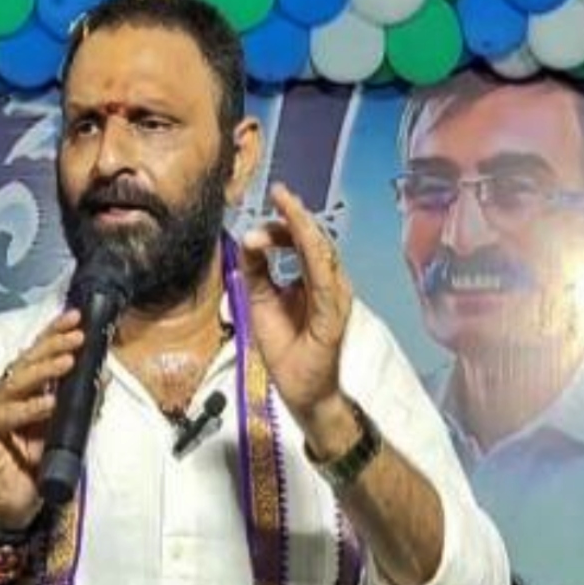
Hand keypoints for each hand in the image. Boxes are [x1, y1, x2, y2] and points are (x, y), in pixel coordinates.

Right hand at [0, 310, 83, 532]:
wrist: (17, 503)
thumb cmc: (40, 462)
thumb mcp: (68, 430)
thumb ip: (83, 404)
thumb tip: (103, 376)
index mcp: (24, 388)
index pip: (39, 354)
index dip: (55, 334)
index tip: (77, 317)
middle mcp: (6, 393)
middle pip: (27, 361)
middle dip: (53, 345)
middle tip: (77, 335)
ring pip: (17, 382)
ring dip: (44, 370)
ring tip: (68, 361)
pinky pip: (8, 416)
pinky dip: (30, 409)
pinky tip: (49, 403)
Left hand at [238, 183, 352, 421]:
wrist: (302, 392)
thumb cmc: (287, 349)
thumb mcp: (261, 302)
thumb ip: (256, 272)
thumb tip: (248, 240)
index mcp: (314, 280)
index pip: (303, 242)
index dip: (286, 222)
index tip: (271, 202)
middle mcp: (329, 284)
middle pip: (316, 240)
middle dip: (296, 215)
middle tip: (280, 192)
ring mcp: (335, 299)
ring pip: (324, 253)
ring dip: (304, 228)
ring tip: (287, 206)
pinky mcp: (333, 316)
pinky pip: (325, 281)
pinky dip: (313, 258)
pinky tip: (301, 240)